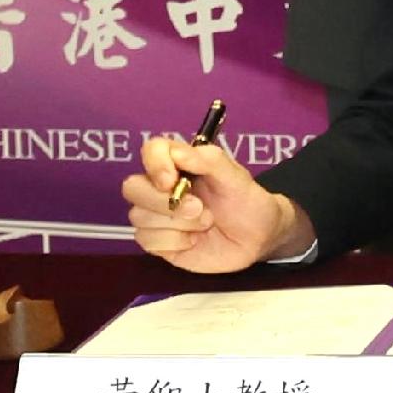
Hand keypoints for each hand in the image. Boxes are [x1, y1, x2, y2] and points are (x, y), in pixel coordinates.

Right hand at [125, 136, 310, 272]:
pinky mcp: (158, 242)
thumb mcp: (236, 177)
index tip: (171, 181)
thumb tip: (176, 152)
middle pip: (132, 187)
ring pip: (139, 216)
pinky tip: (194, 241)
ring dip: (178, 223)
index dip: (155, 164)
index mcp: (180, 164)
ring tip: (206, 222)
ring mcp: (157, 215)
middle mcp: (162, 187)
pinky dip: (174, 242)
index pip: (150, 151)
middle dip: (164, 202)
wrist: (259, 238)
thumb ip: (209, 160)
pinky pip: (147, 240)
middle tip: (199, 208)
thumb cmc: (247, 201)